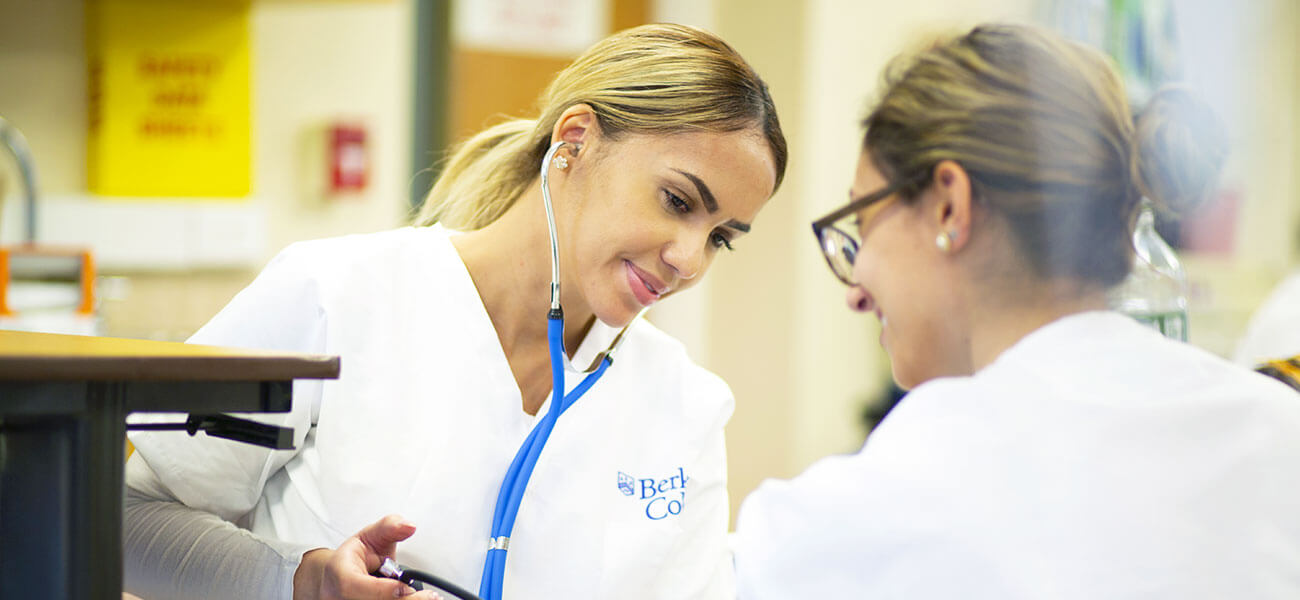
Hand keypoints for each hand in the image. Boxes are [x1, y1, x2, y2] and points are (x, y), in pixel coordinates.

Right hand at [294, 514, 442, 599]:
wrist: (337, 577)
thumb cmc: (353, 558)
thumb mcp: (370, 535)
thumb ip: (390, 527)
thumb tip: (409, 526)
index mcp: (339, 574)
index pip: (354, 586)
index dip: (383, 590)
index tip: (406, 588)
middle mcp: (339, 596)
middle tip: (428, 597)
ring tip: (421, 596)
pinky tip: (409, 598)